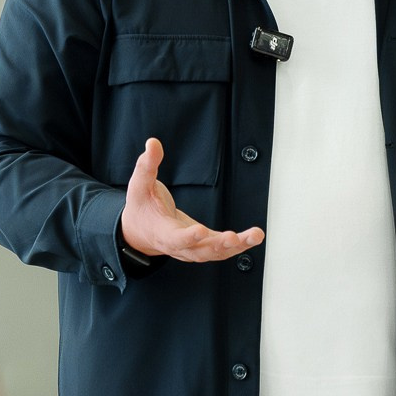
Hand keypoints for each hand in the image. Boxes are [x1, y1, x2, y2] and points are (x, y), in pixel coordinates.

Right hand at [120, 137, 264, 262]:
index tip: (201, 230)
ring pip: (216, 253)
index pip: (175, 238)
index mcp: (163, 233)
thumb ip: (147, 165)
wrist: (141, 231)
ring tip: (255, 235)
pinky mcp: (204, 245)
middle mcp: (180, 246)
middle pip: (201, 251)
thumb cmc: (142, 207)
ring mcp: (193, 248)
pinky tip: (254, 237)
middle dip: (219, 245)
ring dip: (237, 246)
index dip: (188, 237)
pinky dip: (240, 244)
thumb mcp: (139, 185)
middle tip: (234, 237)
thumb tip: (153, 143)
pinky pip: (223, 249)